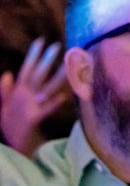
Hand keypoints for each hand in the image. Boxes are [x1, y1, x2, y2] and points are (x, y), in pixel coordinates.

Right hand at [0, 38, 68, 155]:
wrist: (11, 144)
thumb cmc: (11, 123)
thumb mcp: (5, 104)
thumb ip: (5, 90)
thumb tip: (6, 73)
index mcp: (18, 90)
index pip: (26, 68)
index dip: (33, 54)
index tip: (41, 40)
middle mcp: (24, 95)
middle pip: (37, 74)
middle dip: (46, 60)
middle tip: (57, 46)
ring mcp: (29, 105)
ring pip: (45, 88)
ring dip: (56, 78)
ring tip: (67, 66)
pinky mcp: (33, 118)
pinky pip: (46, 110)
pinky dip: (53, 103)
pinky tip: (64, 97)